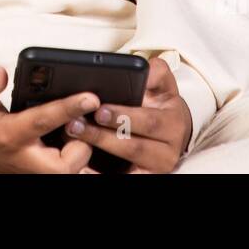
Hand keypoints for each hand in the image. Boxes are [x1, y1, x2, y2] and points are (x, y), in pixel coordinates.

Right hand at [0, 65, 100, 172]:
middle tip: (85, 123)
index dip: (69, 108)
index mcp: (7, 134)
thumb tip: (0, 73)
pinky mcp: (32, 171)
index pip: (43, 121)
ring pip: (66, 173)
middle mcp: (21, 156)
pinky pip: (61, 171)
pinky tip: (77, 140)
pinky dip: (75, 160)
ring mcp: (28, 168)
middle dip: (81, 147)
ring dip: (80, 155)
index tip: (90, 97)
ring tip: (83, 129)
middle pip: (64, 166)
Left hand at [64, 56, 191, 173]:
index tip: (99, 110)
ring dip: (99, 152)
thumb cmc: (162, 106)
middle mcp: (168, 150)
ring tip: (74, 142)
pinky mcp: (146, 177)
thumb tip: (145, 70)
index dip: (123, 116)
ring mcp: (157, 168)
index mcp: (173, 124)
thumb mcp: (163, 86)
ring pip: (127, 162)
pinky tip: (84, 168)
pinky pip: (126, 178)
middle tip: (76, 124)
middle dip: (102, 136)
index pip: (148, 121)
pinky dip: (102, 174)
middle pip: (134, 146)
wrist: (174, 131)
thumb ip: (156, 73)